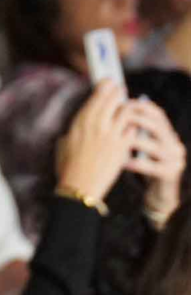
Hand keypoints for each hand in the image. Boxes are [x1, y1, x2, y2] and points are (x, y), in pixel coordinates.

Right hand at [56, 78, 133, 207]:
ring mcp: (111, 135)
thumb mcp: (65, 141)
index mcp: (81, 120)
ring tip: (128, 108)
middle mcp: (97, 124)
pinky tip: (129, 128)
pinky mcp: (122, 148)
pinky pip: (131, 129)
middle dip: (118, 92)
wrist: (80, 187)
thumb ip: (75, 129)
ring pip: (125, 111)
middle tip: (121, 90)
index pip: (98, 94)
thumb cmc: (68, 167)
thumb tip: (80, 123)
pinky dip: (131, 126)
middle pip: (114, 97)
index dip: (105, 86)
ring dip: (127, 108)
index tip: (108, 83)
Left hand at [126, 96, 185, 224]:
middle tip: (118, 118)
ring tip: (118, 138)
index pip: (159, 114)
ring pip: (155, 146)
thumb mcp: (144, 144)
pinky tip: (122, 162)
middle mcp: (175, 144)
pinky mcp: (170, 174)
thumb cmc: (146, 164)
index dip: (142, 107)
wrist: (158, 192)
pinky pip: (152, 167)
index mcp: (169, 134)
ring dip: (135, 141)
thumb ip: (137, 129)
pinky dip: (136, 163)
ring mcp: (175, 160)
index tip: (125, 102)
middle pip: (158, 127)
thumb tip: (118, 108)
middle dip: (137, 120)